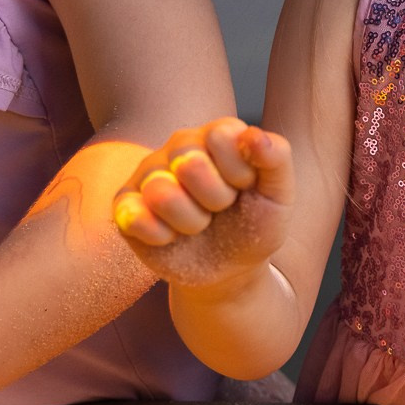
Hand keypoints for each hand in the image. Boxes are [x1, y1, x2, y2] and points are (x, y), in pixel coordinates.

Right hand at [113, 119, 292, 291]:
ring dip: (191, 222)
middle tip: (220, 208)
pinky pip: (133, 216)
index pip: (221, 136)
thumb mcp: (278, 195)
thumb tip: (253, 136)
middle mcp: (180, 146)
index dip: (239, 173)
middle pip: (190, 164)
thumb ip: (276, 159)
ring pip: (162, 193)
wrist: (230, 270)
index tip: (245, 187)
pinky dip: (160, 236)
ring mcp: (149, 174)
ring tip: (198, 224)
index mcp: (217, 134)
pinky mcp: (126, 206)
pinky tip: (171, 237)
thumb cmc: (255, 225)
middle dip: (216, 200)